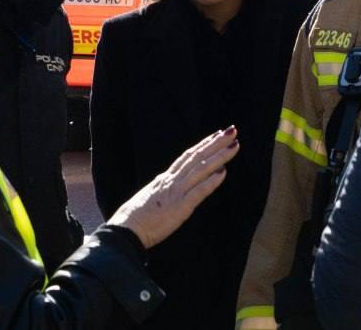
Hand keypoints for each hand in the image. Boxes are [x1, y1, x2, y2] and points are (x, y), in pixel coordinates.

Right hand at [107, 126, 238, 248]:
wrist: (125, 230)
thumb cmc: (135, 218)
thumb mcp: (151, 196)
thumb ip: (162, 188)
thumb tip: (167, 181)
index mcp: (165, 179)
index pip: (188, 156)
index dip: (204, 144)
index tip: (217, 134)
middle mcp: (172, 181)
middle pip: (197, 157)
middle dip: (216, 143)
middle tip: (232, 130)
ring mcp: (177, 193)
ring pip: (201, 170)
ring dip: (219, 157)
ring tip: (234, 145)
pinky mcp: (180, 208)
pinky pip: (198, 192)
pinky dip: (211, 182)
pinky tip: (223, 173)